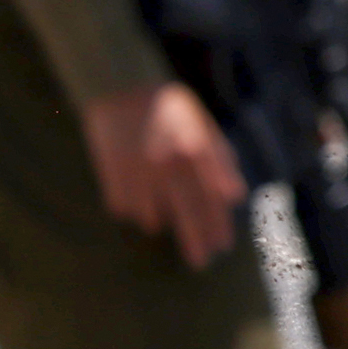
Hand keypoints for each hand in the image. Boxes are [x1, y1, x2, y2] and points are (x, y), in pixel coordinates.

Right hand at [82, 80, 247, 270]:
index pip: (212, 199)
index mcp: (194, 150)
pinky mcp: (111, 177)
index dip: (218, 226)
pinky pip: (125, 210)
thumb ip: (221, 160)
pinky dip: (134, 209)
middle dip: (195, 243)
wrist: (119, 86)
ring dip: (161, 220)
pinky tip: (139, 197)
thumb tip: (236, 197)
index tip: (222, 247)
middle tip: (201, 262)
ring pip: (152, 219)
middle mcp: (167, 165)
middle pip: (186, 216)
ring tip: (164, 211)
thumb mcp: (204, 126)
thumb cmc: (170, 107)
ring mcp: (137, 173)